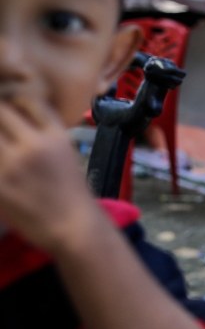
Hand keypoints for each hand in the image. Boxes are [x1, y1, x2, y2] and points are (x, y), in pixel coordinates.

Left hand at [0, 96, 98, 251]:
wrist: (74, 227)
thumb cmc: (73, 193)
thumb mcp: (66, 155)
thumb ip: (44, 135)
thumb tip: (19, 120)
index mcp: (56, 136)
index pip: (28, 101)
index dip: (15, 100)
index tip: (11, 108)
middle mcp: (34, 145)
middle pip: (1, 112)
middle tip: (3, 130)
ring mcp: (13, 165)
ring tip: (3, 149)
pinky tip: (3, 167)